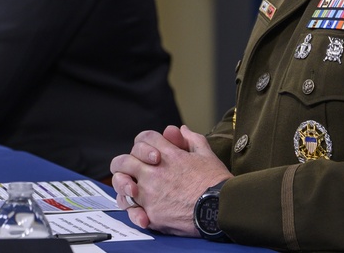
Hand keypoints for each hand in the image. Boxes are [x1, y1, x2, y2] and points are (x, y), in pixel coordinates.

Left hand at [110, 125, 231, 236]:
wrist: (221, 209)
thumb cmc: (216, 182)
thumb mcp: (206, 154)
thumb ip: (192, 140)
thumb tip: (182, 130)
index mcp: (167, 155)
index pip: (144, 138)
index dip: (144, 143)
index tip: (150, 153)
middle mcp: (154, 172)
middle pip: (124, 161)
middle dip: (125, 163)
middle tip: (132, 169)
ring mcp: (150, 194)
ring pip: (122, 184)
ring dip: (124, 185)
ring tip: (132, 189)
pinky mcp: (151, 214)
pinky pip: (131, 209)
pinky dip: (132, 209)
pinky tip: (138, 209)